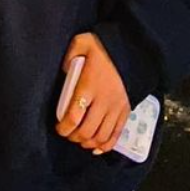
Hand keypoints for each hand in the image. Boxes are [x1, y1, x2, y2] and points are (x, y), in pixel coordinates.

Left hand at [56, 31, 130, 154]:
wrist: (131, 50)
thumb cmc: (103, 48)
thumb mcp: (82, 43)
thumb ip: (69, 55)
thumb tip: (63, 71)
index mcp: (90, 85)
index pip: (74, 116)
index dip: (64, 128)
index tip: (59, 128)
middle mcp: (104, 100)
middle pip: (87, 130)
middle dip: (74, 137)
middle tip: (68, 133)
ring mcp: (116, 107)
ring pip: (101, 136)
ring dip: (88, 143)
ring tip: (80, 139)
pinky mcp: (125, 111)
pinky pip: (116, 135)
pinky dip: (105, 145)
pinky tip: (95, 147)